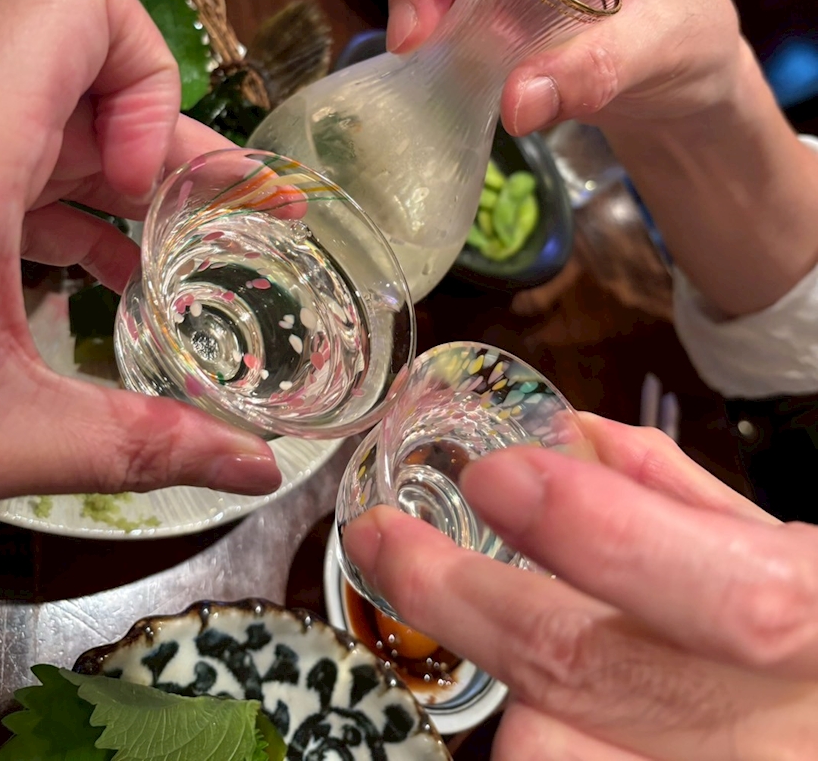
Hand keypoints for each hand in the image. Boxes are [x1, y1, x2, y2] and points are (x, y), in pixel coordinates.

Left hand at [0, 0, 280, 501]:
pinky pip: (16, 154)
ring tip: (182, 252)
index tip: (142, 185)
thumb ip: (139, 443)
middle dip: (173, 142)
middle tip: (240, 215)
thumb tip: (258, 471)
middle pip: (90, 71)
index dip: (145, 74)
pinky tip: (106, 275)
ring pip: (56, 115)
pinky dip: (72, 202)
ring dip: (128, 177)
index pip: (82, 2)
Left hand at [344, 415, 817, 758]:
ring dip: (498, 678)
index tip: (495, 476)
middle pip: (588, 676)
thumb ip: (682, 496)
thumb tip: (568, 434)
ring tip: (473, 620)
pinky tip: (529, 691)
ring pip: (550, 750)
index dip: (605, 538)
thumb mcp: (800, 548)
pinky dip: (532, 727)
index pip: (732, 599)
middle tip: (386, 541)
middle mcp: (782, 739)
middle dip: (459, 596)